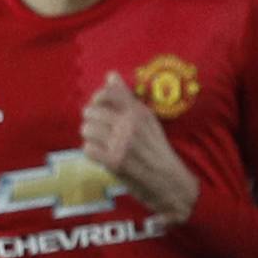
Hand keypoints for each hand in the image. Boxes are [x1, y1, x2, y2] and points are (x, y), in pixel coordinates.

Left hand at [80, 71, 200, 221]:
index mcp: (139, 112)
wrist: (170, 182)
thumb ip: (127, 98)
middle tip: (100, 132)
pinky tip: (102, 157)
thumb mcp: (148, 121)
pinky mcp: (114, 161)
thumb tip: (110, 74)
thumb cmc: (158, 151)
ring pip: (87, 130)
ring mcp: (122, 143)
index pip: (108, 93)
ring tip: (101, 144)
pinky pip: (88, 149)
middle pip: (90, 112)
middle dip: (91, 122)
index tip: (99, 108)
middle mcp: (130, 125)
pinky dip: (92, 154)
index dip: (97, 99)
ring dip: (90, 138)